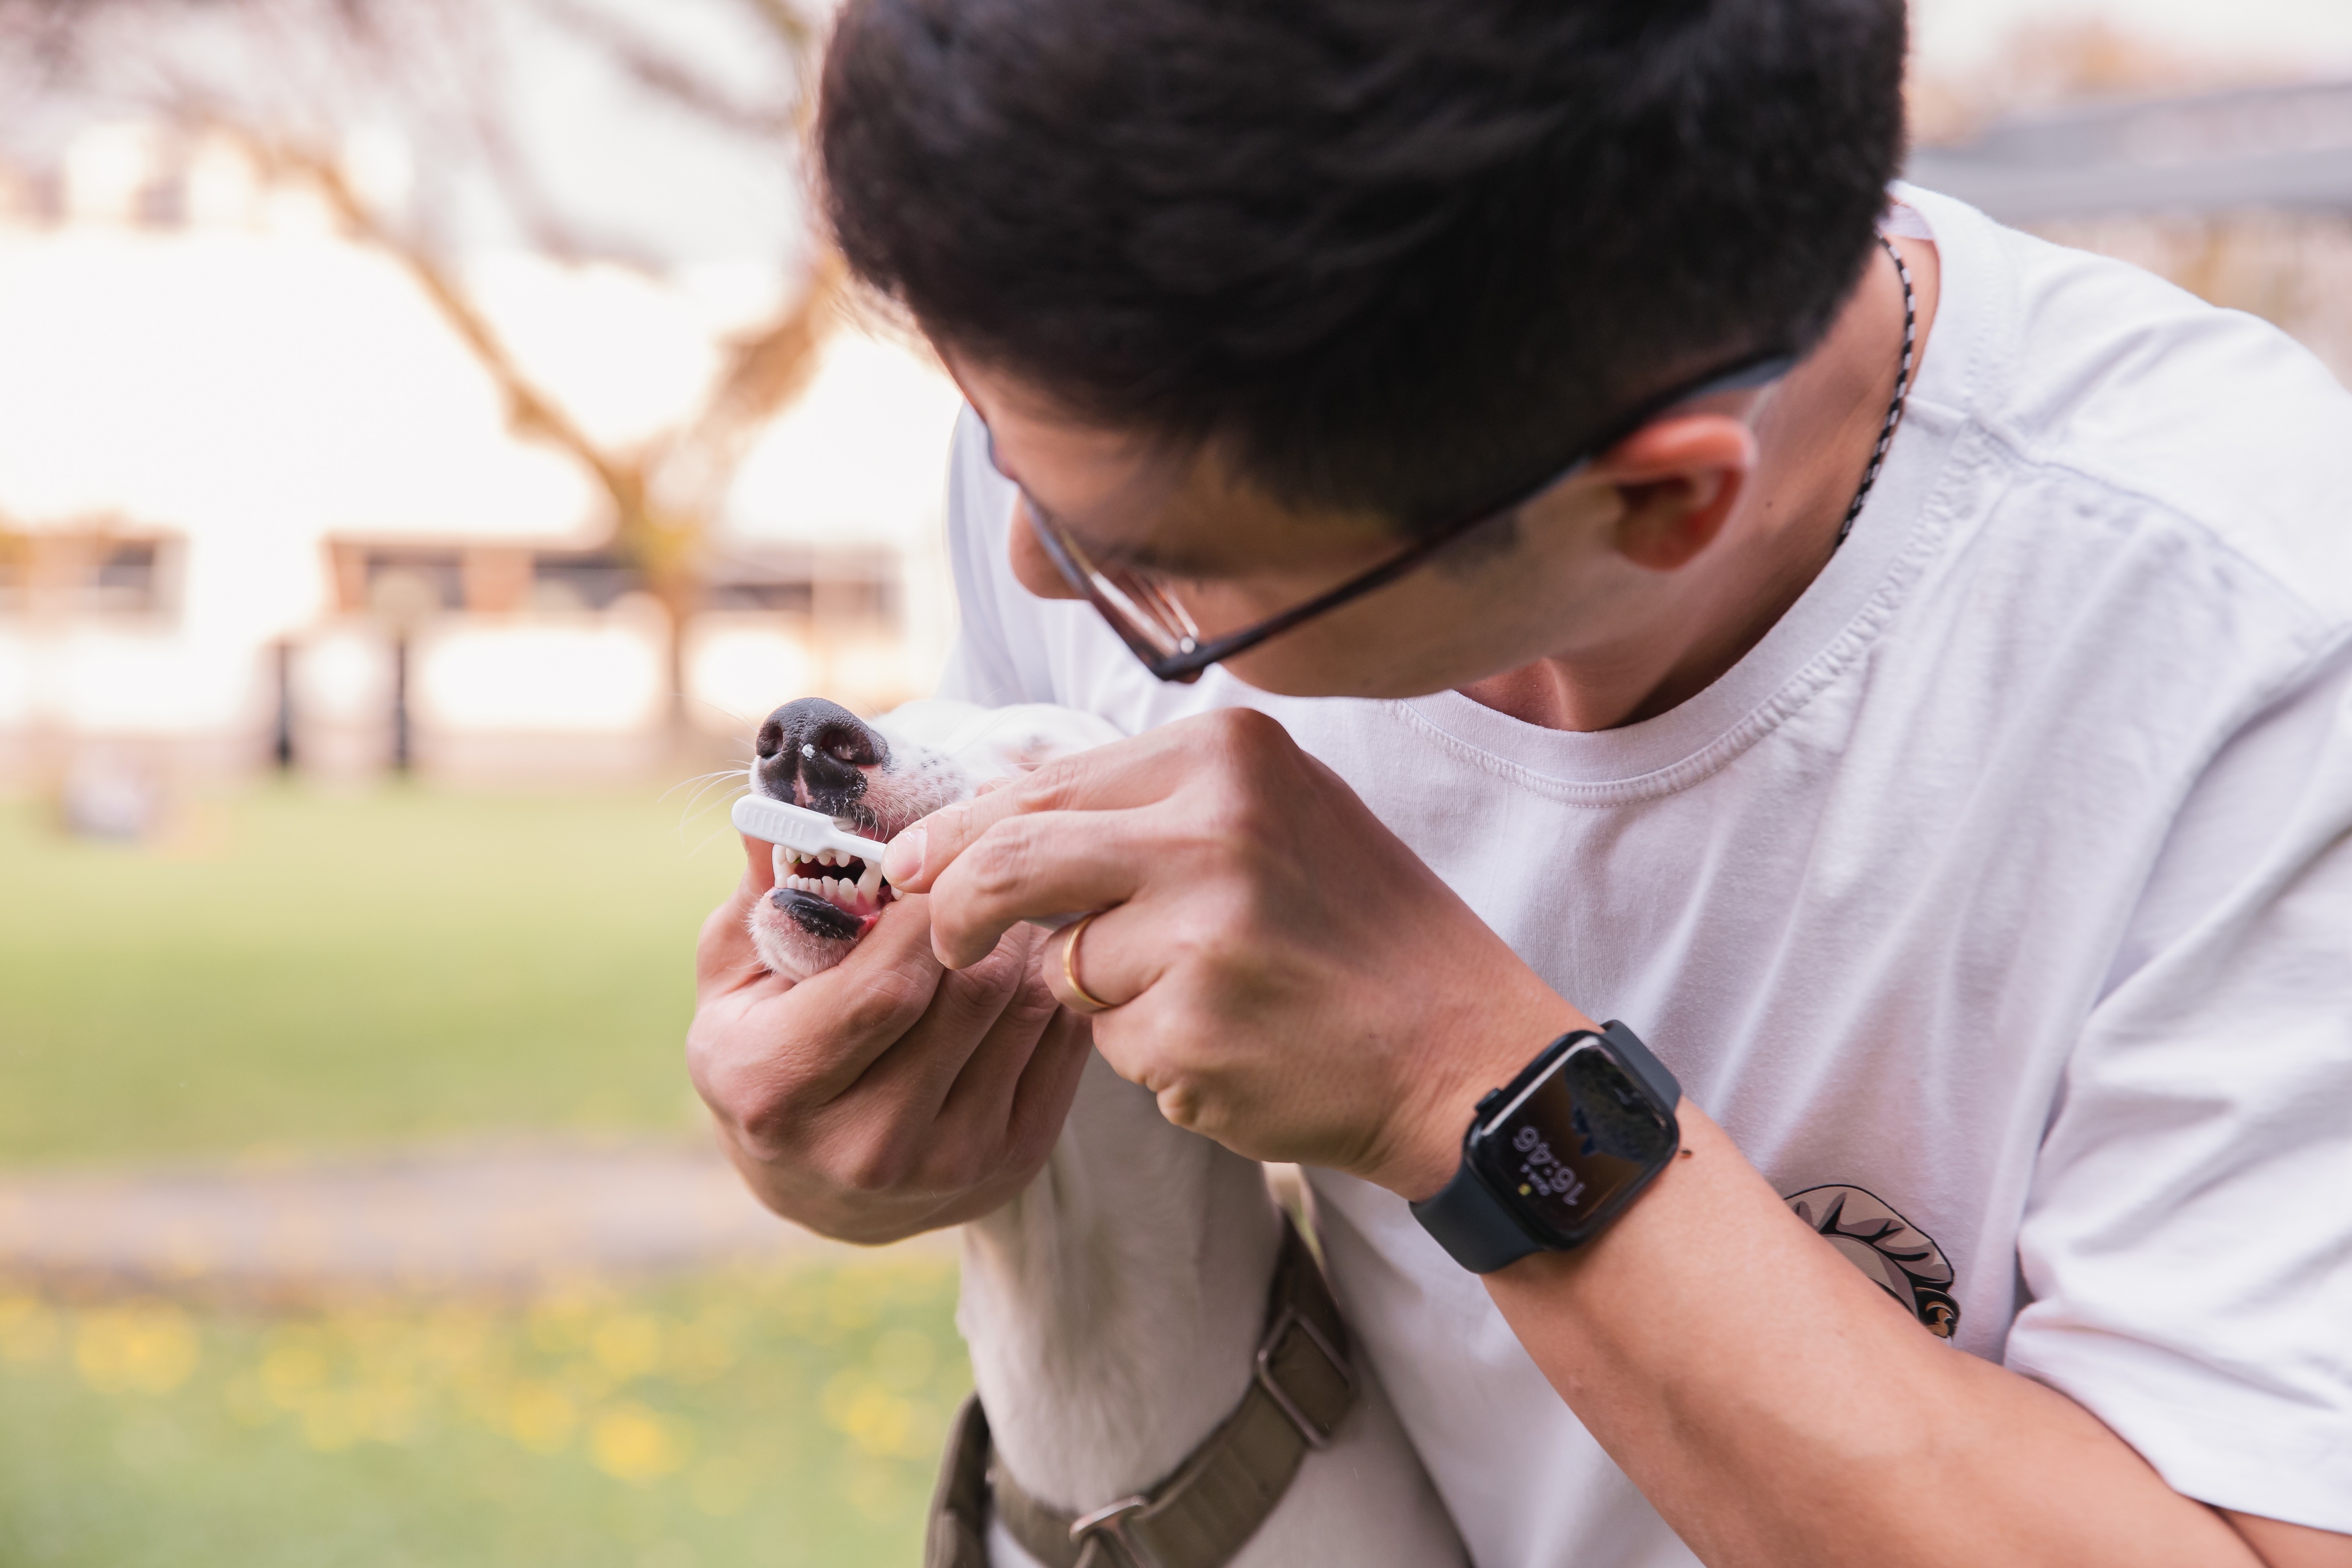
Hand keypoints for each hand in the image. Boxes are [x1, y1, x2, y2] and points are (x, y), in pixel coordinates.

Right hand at [686, 832, 1091, 1243]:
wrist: (814, 1182)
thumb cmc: (766, 1045)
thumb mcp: (735, 970)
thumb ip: (765, 886)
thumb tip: (784, 786)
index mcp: (772, 1087)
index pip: (886, 987)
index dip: (924, 908)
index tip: (931, 861)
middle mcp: (861, 1147)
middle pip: (970, 992)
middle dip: (979, 914)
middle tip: (976, 872)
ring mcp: (945, 1166)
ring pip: (1023, 1009)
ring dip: (1021, 941)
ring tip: (996, 911)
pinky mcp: (1011, 1165)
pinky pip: (1059, 1042)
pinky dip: (1049, 985)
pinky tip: (1020, 961)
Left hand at [879, 707, 1585, 1197]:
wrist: (1467, 1054)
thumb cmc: (1363, 935)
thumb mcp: (1273, 820)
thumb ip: (1145, 810)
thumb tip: (991, 819)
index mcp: (1230, 754)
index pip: (1043, 785)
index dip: (959, 832)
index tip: (911, 864)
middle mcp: (1213, 825)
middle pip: (1014, 861)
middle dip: (957, 908)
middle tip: (946, 939)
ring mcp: (1202, 931)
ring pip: (1068, 967)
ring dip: (1113, 997)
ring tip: (1223, 996)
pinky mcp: (1194, 1029)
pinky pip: (1115, 1045)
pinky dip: (1157, 1057)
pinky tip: (1242, 1046)